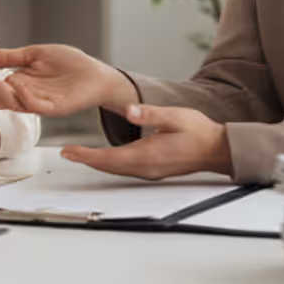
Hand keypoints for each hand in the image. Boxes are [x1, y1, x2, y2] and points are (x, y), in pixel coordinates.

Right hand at [0, 45, 136, 117]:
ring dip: (1, 94)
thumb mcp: (34, 54)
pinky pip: (35, 105)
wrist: (95, 73)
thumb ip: (8, 57)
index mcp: (20, 83)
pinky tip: (18, 84)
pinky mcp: (54, 108)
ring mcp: (39, 103)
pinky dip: (25, 96)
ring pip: (14, 104)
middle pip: (0, 98)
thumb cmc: (69, 62)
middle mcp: (26, 96)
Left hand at [60, 105, 232, 179]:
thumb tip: (130, 111)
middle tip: (66, 153)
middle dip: (86, 160)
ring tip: (79, 155)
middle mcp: (146, 168)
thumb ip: (151, 114)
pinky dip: (110, 163)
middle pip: (109, 167)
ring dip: (97, 162)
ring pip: (116, 169)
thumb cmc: (199, 132)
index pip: (109, 158)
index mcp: (148, 154)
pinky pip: (125, 169)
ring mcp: (150, 171)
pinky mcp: (154, 170)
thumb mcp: (175, 116)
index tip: (68, 151)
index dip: (86, 155)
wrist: (217, 149)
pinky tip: (105, 158)